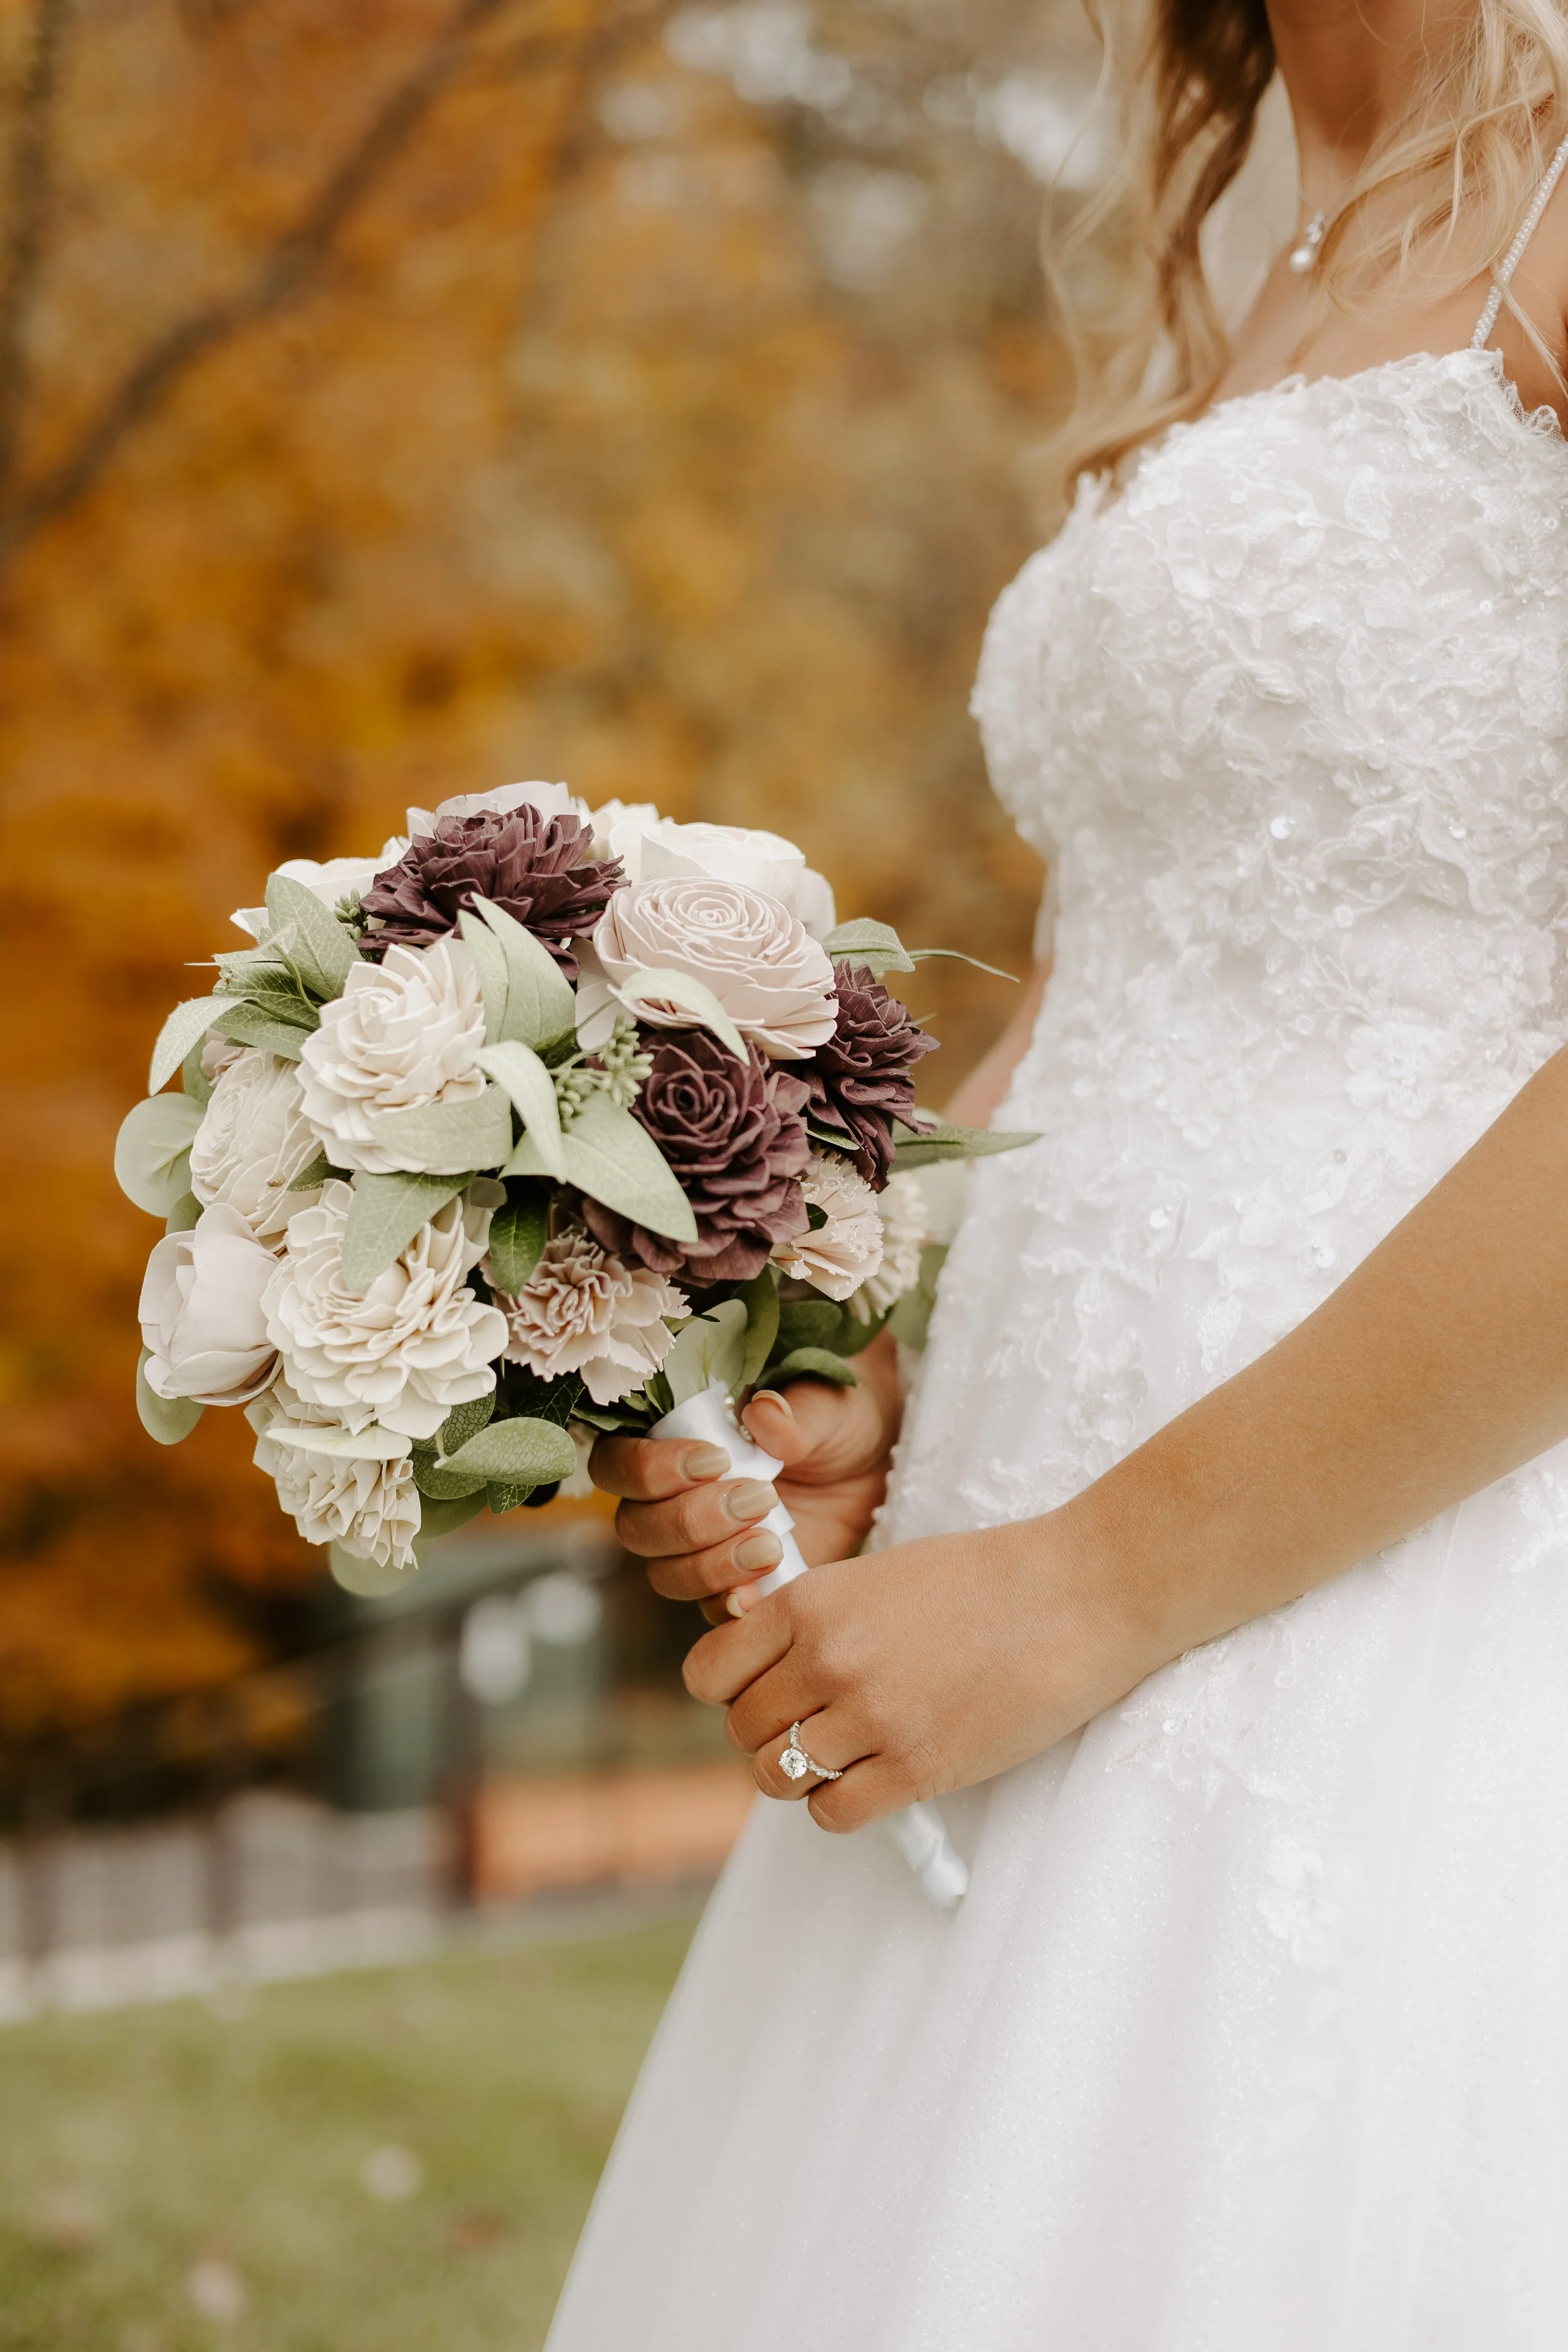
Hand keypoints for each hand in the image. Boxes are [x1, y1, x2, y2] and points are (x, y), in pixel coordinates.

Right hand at [591, 1333, 903, 1620]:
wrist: (875, 1461)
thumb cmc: (836, 1416)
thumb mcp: (825, 1406)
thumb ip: (794, 1414)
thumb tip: (763, 1416)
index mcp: (670, 1442)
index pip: (618, 1464)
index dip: (649, 1470)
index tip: (716, 1461)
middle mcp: (671, 1499)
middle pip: (637, 1529)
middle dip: (690, 1522)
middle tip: (758, 1500)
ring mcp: (700, 1548)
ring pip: (666, 1574)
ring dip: (710, 1566)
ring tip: (770, 1543)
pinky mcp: (735, 1584)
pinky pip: (710, 1611)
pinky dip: (728, 1606)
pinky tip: (760, 1594)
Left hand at [682, 1512, 1148, 1829]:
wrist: (1077, 1597)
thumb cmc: (987, 1580)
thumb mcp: (881, 1574)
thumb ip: (820, 1619)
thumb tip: (773, 1670)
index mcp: (811, 1602)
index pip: (709, 1672)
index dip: (731, 1690)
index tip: (761, 1691)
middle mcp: (827, 1659)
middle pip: (743, 1729)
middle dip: (770, 1733)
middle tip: (815, 1726)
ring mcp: (870, 1717)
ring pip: (777, 1777)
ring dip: (801, 1775)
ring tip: (843, 1756)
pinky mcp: (916, 1769)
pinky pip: (833, 1813)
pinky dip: (842, 1806)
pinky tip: (875, 1780)